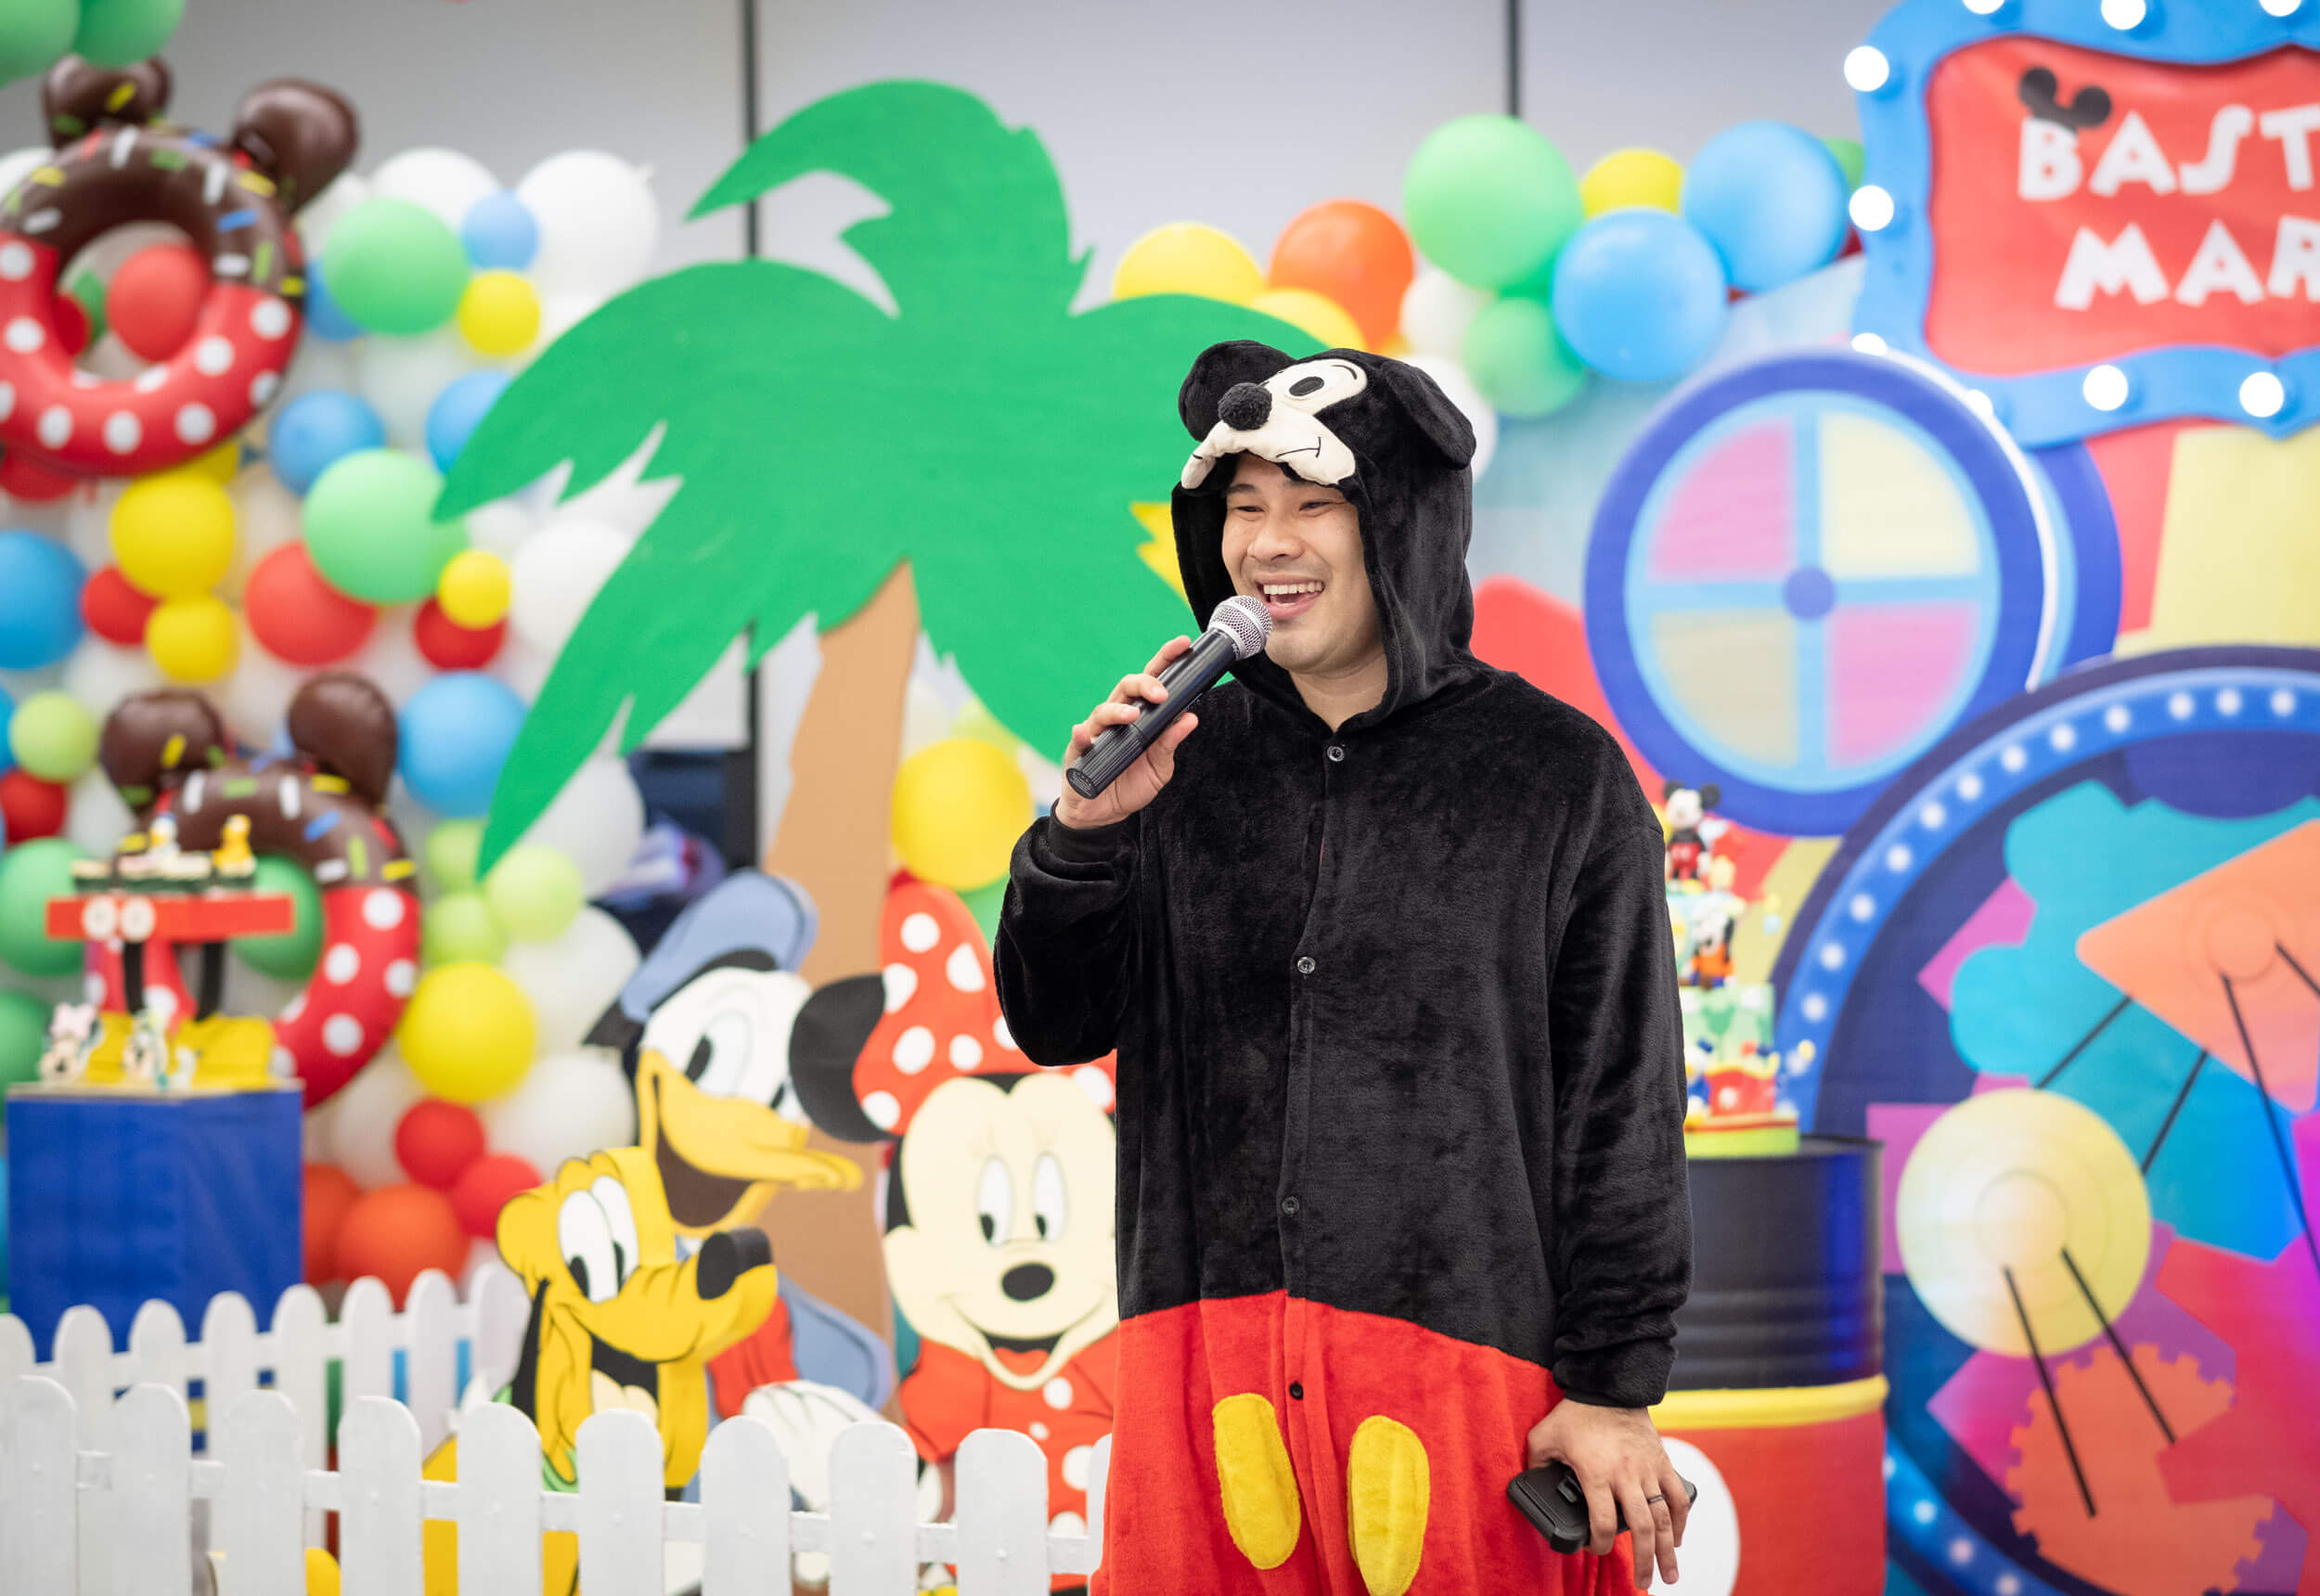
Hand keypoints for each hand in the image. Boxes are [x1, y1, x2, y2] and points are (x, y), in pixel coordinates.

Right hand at [1052, 635, 1198, 829]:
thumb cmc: (1130, 784)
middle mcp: (1117, 718)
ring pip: (1103, 711)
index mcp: (1140, 716)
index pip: (1153, 681)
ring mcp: (1096, 734)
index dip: (1166, 660)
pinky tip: (1084, 732)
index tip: (1183, 644)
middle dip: (1145, 684)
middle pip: (1127, 687)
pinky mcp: (1078, 754)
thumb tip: (1191, 717)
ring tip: (1131, 717)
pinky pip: (1079, 741)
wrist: (1104, 814)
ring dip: (1118, 710)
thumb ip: (1171, 742)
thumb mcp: (1159, 766)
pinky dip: (1082, 735)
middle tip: (1162, 695)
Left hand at [1526, 1399, 1687, 1588]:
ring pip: (1664, 1518)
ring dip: (1668, 1550)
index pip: (1601, 1522)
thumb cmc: (1575, 1413)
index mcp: (1596, 1473)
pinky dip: (1681, 1520)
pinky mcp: (1663, 1462)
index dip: (1597, 1544)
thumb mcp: (1543, 1437)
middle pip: (1641, 1528)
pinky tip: (1677, 1538)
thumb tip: (1530, 1484)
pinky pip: (1677, 1496)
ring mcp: (1648, 1470)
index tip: (1593, 1550)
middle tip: (1644, 1584)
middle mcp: (1626, 1475)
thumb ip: (1535, 1464)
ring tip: (1669, 1575)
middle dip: (1643, 1561)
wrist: (1610, 1386)